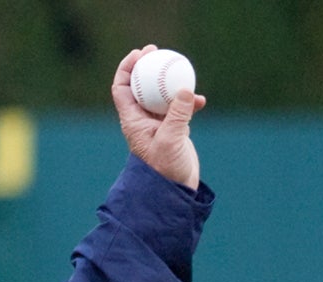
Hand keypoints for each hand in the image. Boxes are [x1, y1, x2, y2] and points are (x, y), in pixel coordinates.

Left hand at [111, 44, 206, 189]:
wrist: (175, 190)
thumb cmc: (165, 169)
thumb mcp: (171, 140)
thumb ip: (177, 115)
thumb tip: (185, 90)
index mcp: (132, 121)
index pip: (122, 88)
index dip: (127, 68)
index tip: (140, 54)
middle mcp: (142, 120)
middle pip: (140, 86)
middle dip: (147, 67)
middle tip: (158, 51)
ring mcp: (158, 124)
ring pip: (161, 94)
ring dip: (170, 82)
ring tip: (181, 69)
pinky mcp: (173, 129)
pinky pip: (179, 108)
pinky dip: (188, 102)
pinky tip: (200, 101)